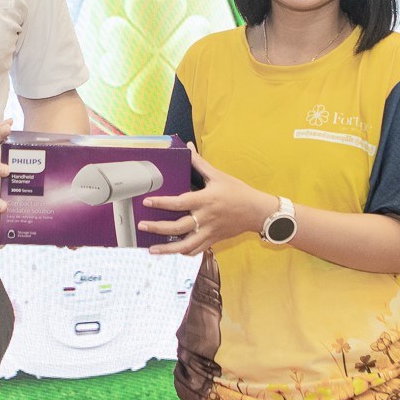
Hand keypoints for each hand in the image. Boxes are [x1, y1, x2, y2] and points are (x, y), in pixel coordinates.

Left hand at [138, 147, 275, 255]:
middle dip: (157, 228)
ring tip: (152, 249)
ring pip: (186, 245)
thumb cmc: (238, 192)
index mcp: (205, 200)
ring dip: (167, 249)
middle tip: (142, 226)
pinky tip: (174, 251)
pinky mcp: (213, 239)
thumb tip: (188, 147)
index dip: (162, 203)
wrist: (257, 211)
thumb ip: (200, 163)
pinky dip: (184, 252)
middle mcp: (205, 218)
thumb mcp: (219, 176)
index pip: (179, 203)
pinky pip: (196, 250)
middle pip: (178, 227)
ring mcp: (209, 231)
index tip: (147, 202)